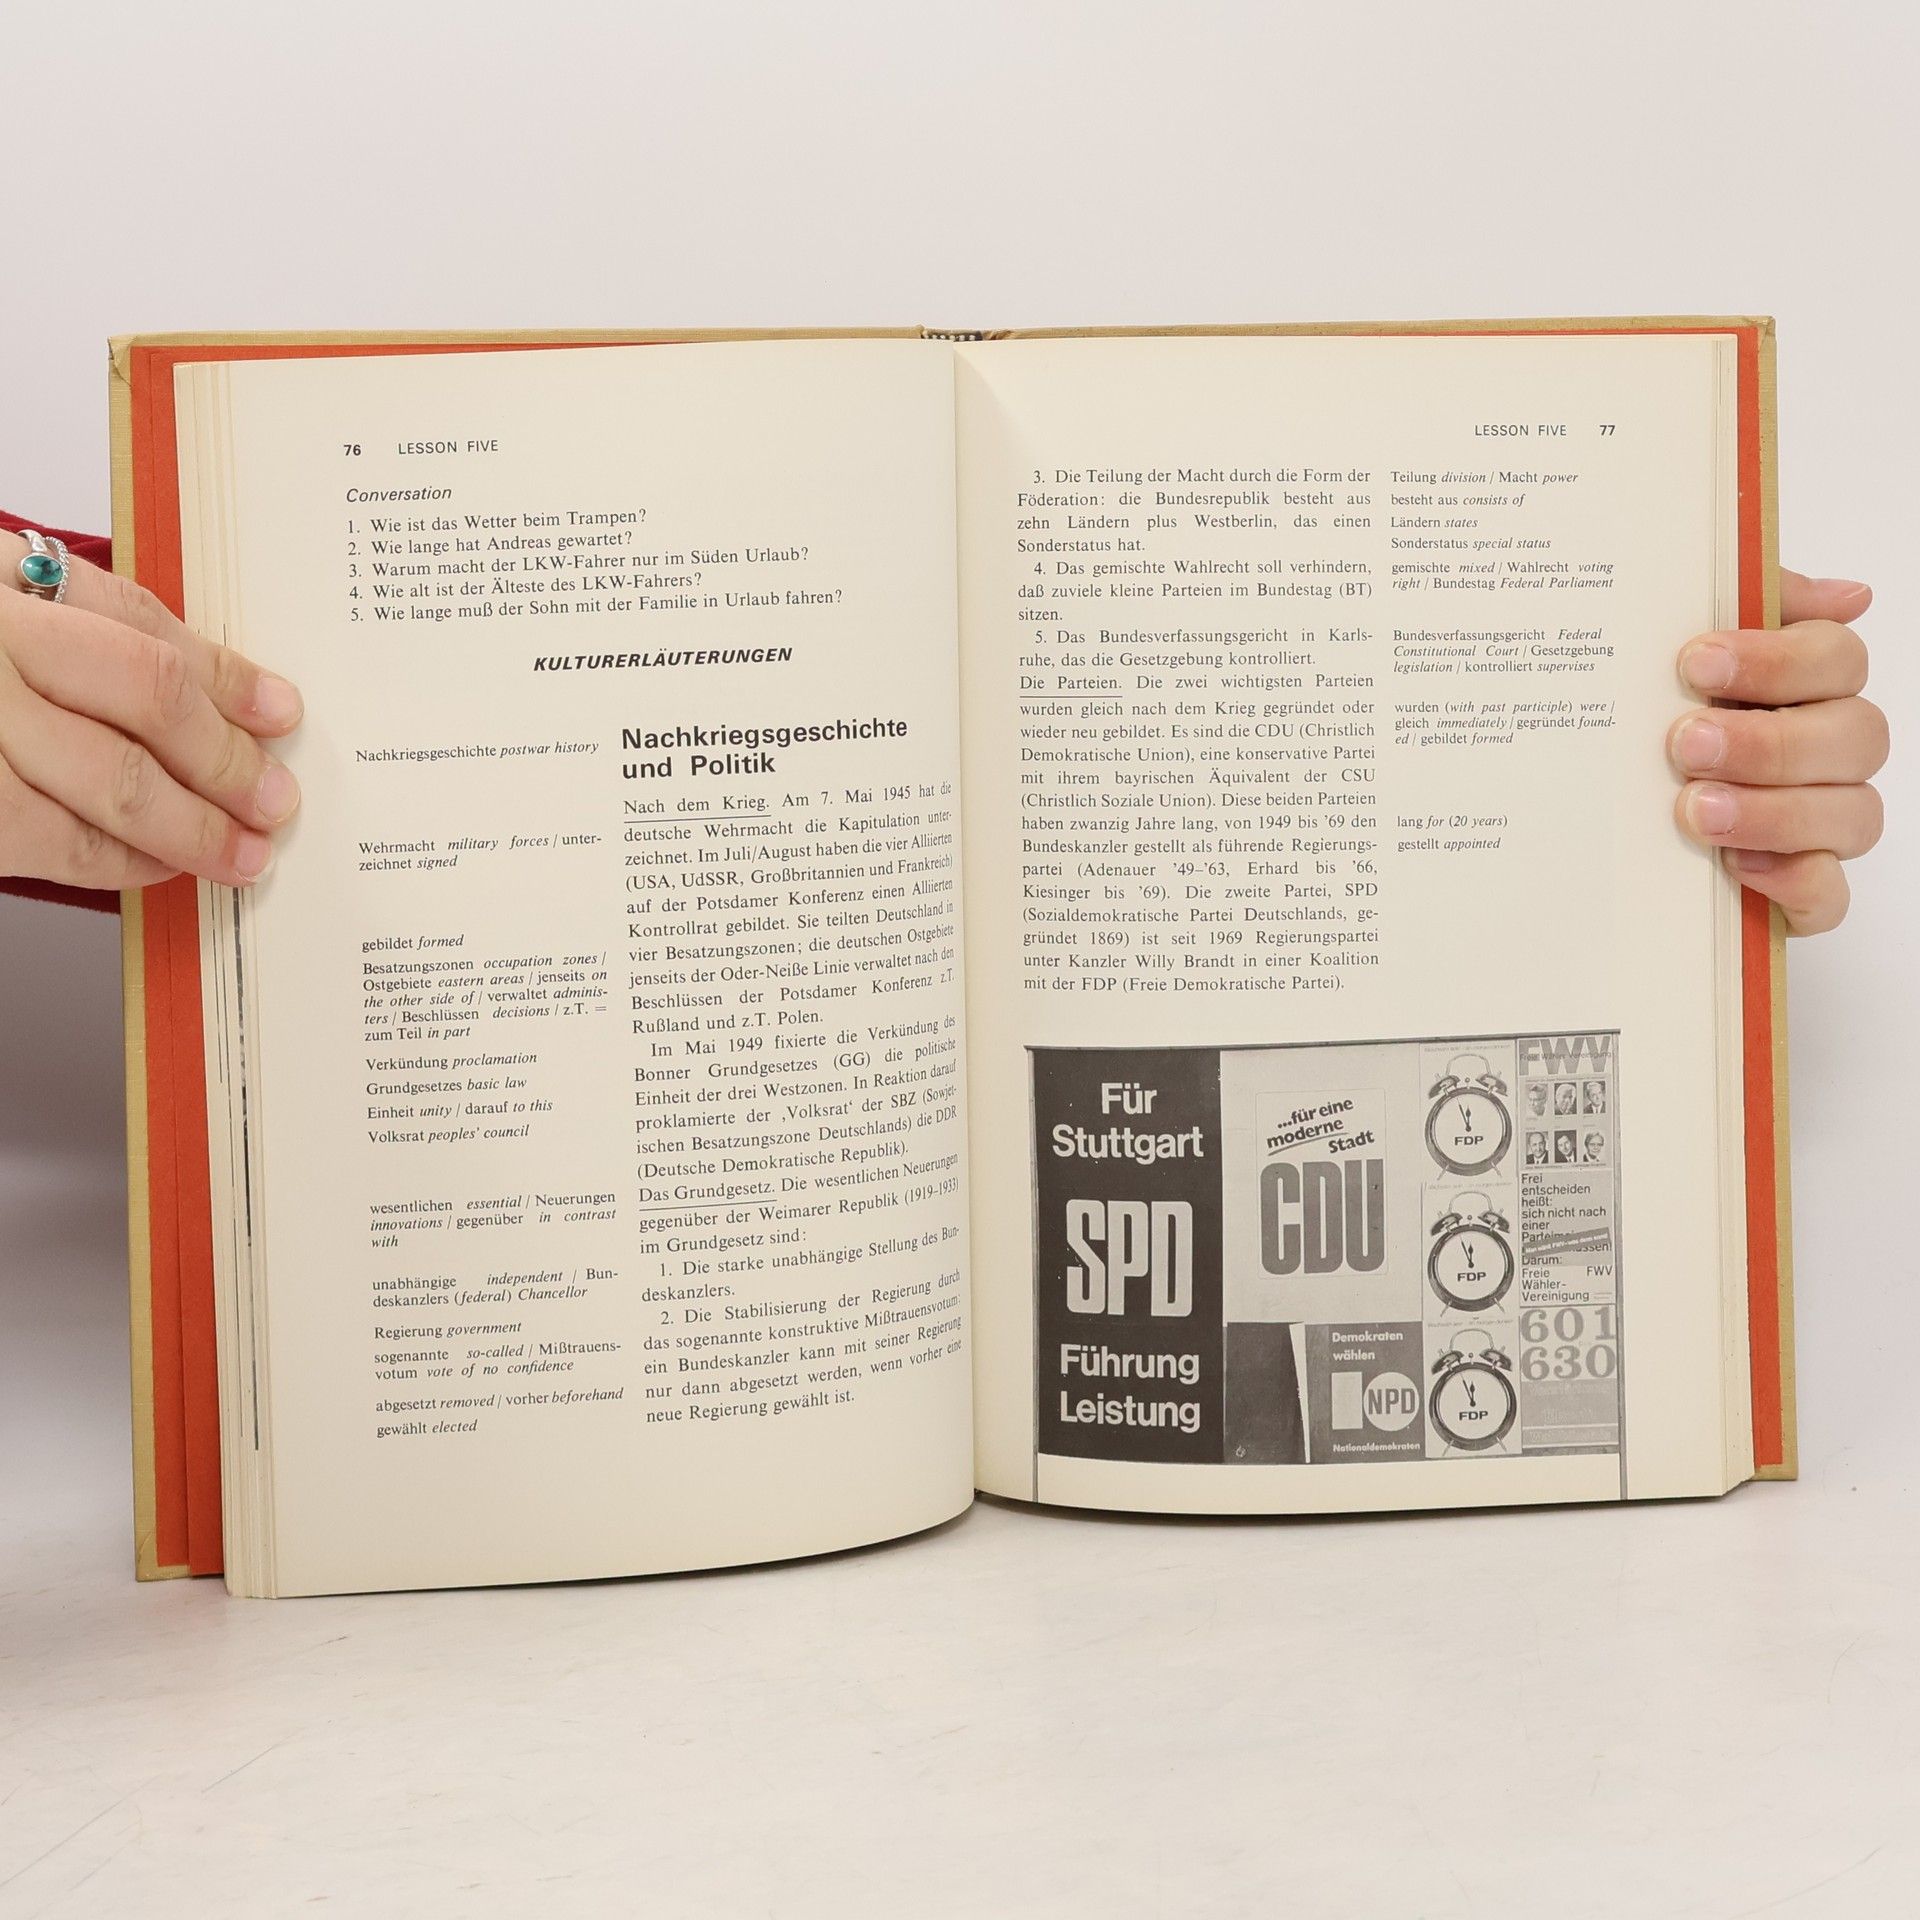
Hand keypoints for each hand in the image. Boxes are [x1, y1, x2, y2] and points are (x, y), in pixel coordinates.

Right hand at [1, 532, 301, 888]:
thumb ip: (81, 630)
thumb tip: (215, 696)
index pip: (140, 622)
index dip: (225, 675)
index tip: (280, 712)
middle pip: (148, 697)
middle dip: (227, 760)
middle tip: (274, 801)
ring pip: (114, 779)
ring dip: (193, 827)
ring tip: (241, 852)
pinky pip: (52, 841)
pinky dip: (119, 861)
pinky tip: (157, 867)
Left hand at [1670, 570, 1885, 934]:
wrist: (1587, 809)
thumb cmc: (1650, 715)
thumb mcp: (1674, 643)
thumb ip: (1747, 603)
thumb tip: (1851, 595)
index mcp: (1806, 685)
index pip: (1836, 658)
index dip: (1777, 660)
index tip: (1693, 664)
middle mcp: (1827, 751)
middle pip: (1856, 736)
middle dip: (1769, 741)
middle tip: (1685, 744)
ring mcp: (1822, 823)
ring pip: (1854, 815)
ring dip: (1775, 811)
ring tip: (1693, 809)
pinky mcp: (1799, 892)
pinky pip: (1830, 897)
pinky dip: (1792, 883)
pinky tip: (1735, 866)